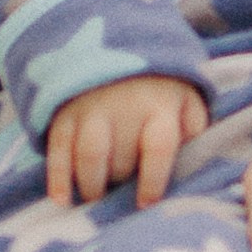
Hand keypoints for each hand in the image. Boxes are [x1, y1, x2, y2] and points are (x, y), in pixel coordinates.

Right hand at [46, 74, 206, 205]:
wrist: (115, 48)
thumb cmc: (159, 88)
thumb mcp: (186, 99)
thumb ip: (194, 129)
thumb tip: (193, 162)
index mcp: (160, 106)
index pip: (158, 146)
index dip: (153, 179)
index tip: (146, 203)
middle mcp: (123, 108)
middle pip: (122, 159)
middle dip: (122, 182)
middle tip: (124, 192)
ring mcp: (91, 110)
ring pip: (89, 155)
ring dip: (92, 185)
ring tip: (96, 200)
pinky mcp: (64, 114)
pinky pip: (58, 150)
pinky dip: (58, 178)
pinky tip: (61, 200)